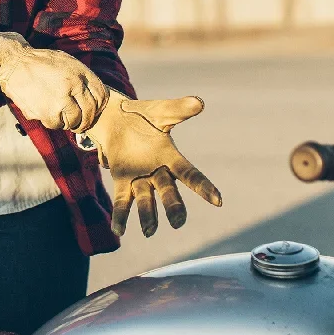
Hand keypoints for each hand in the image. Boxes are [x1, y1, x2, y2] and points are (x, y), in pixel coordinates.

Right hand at [0, 32, 108, 132]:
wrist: (14, 63)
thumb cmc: (41, 63)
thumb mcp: (66, 61)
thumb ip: (82, 77)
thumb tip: (95, 96)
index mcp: (80, 73)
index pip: (101, 96)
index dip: (99, 106)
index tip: (92, 109)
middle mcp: (74, 86)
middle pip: (90, 112)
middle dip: (86, 119)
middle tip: (79, 121)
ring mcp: (61, 100)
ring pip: (75, 121)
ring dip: (69, 121)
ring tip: (59, 113)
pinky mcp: (47, 112)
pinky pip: (57, 124)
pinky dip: (53, 122)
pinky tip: (46, 112)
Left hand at [82, 90, 221, 236]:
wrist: (115, 117)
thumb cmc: (143, 115)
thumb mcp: (161, 111)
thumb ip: (178, 109)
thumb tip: (199, 102)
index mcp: (170, 157)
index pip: (189, 174)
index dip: (203, 186)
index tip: (218, 201)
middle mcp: (158, 172)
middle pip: (168, 192)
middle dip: (173, 206)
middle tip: (177, 222)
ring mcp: (140, 178)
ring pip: (146, 200)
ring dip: (148, 216)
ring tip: (149, 232)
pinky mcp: (122, 180)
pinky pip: (123, 201)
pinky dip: (121, 215)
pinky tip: (118, 231)